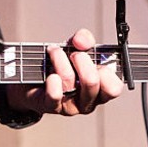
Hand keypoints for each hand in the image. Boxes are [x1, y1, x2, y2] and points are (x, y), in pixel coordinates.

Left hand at [9, 28, 123, 115]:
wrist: (34, 77)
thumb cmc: (62, 64)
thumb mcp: (76, 48)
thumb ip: (84, 40)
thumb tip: (81, 41)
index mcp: (101, 89)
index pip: (113, 87)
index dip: (106, 71)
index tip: (95, 58)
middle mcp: (88, 100)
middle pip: (91, 82)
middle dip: (80, 59)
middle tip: (73, 53)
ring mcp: (70, 106)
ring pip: (69, 82)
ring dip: (59, 60)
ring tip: (54, 51)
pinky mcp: (51, 106)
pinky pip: (54, 96)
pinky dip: (52, 82)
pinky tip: (50, 75)